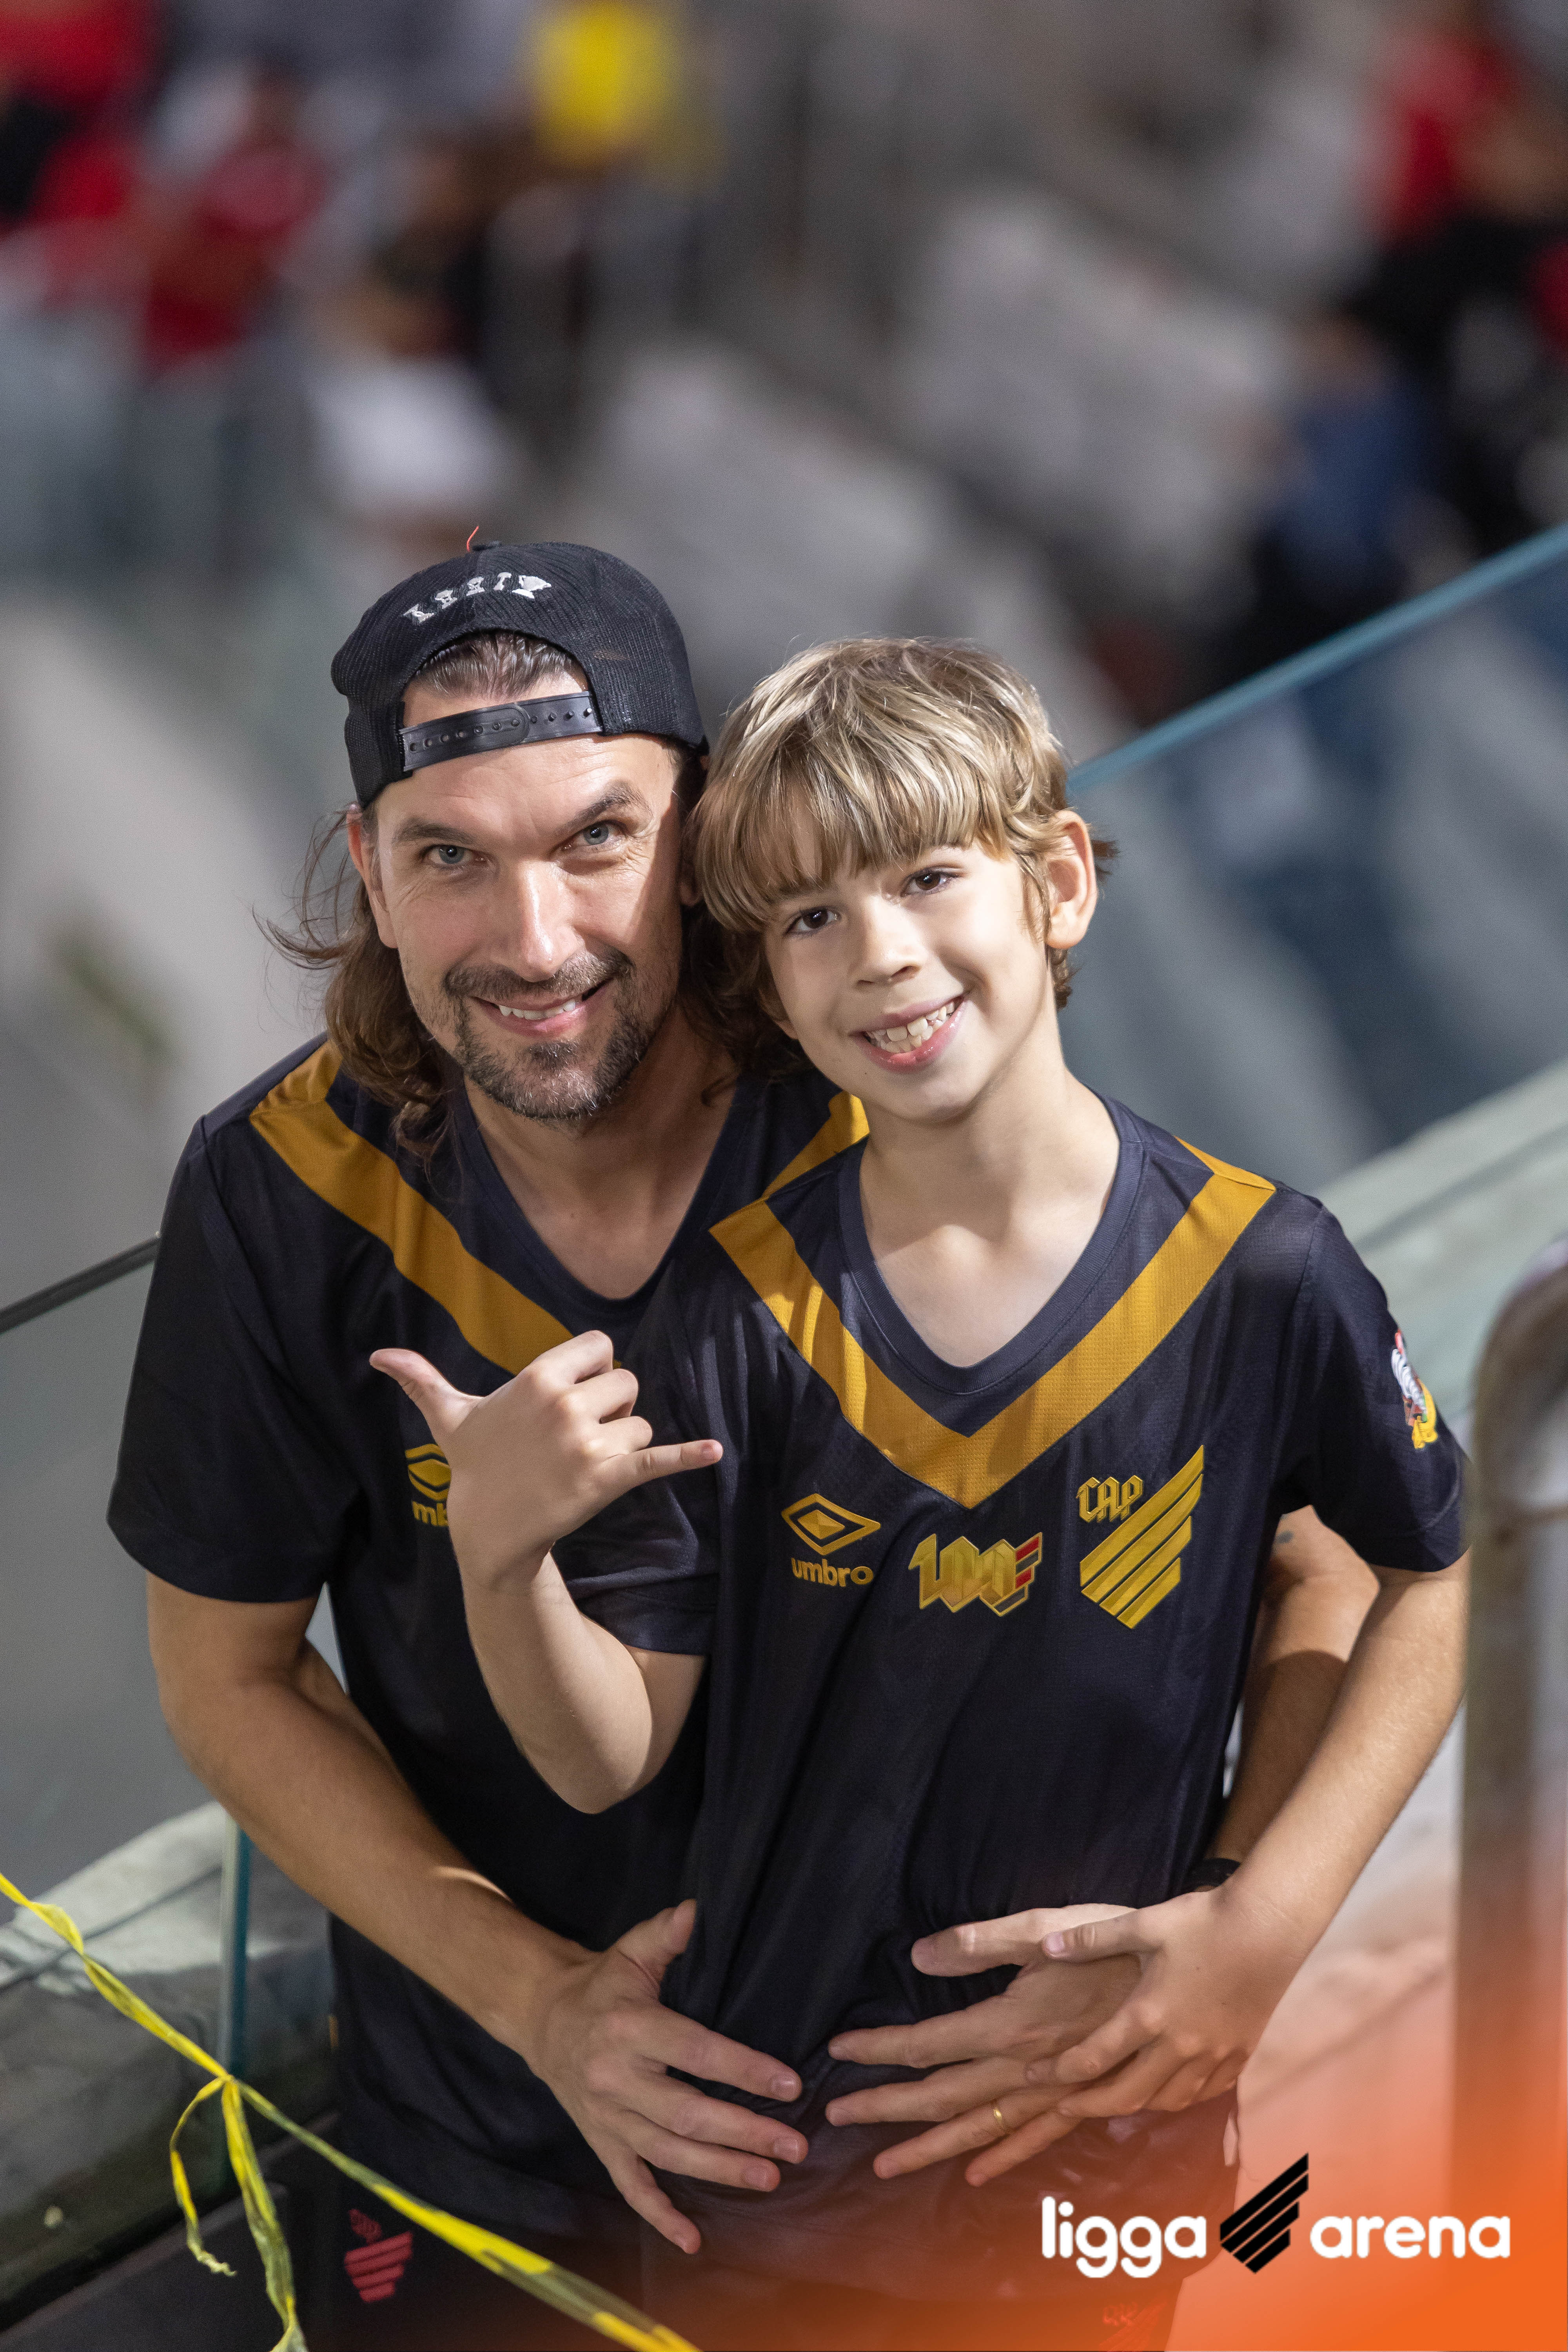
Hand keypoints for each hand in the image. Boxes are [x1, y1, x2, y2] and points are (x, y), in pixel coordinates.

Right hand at [371, 1334, 719, 1585]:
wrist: (489, 1530)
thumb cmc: (475, 1467)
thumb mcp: (450, 1418)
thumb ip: (422, 1380)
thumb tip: (378, 1357)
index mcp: (538, 1379)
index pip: (601, 1346)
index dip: (593, 1368)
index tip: (571, 1392)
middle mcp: (565, 1405)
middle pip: (626, 1381)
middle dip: (610, 1405)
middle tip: (576, 1434)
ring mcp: (588, 1443)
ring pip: (639, 1420)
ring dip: (624, 1440)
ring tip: (585, 1461)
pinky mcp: (609, 1479)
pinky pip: (658, 1458)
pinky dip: (688, 1457)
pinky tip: (714, 1451)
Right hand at [520, 1898, 805, 2253]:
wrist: (542, 2019)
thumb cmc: (601, 1985)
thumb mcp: (629, 1952)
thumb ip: (663, 1934)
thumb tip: (696, 1909)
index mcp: (630, 2029)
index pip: (696, 2053)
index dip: (744, 2070)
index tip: (789, 2086)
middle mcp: (617, 2079)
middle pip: (686, 2114)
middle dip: (744, 2132)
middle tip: (794, 2146)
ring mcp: (607, 2118)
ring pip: (667, 2153)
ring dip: (719, 2169)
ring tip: (769, 2177)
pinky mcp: (601, 2143)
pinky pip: (630, 2186)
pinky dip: (659, 2215)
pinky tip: (691, 2239)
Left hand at [824, 1906, 1137, 2184]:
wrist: (1193, 1976)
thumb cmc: (1116, 1941)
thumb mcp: (1044, 1928)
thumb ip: (978, 1943)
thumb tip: (918, 1955)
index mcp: (1011, 2022)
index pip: (927, 2043)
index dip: (879, 2047)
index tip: (839, 2049)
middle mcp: (1027, 2066)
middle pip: (941, 2095)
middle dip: (885, 2106)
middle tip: (837, 2115)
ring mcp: (1055, 2089)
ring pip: (978, 2127)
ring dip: (928, 2146)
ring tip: (883, 2165)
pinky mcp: (1083, 2097)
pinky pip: (1034, 2139)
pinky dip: (1001, 2159)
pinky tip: (973, 2175)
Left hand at [1023, 1881, 1308, 2116]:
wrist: (1269, 1926)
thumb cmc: (1202, 1921)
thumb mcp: (1141, 1923)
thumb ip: (1092, 1939)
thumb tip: (1046, 1944)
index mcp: (1148, 2013)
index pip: (1092, 2058)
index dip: (1057, 2072)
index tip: (1033, 2074)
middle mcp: (1179, 2045)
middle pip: (1126, 2095)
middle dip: (1089, 2105)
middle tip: (1063, 2105)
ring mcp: (1212, 2054)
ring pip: (1167, 2101)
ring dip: (1133, 2106)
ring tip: (1111, 2100)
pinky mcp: (1238, 2054)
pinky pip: (1204, 2093)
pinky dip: (1179, 2098)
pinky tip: (1168, 2090)